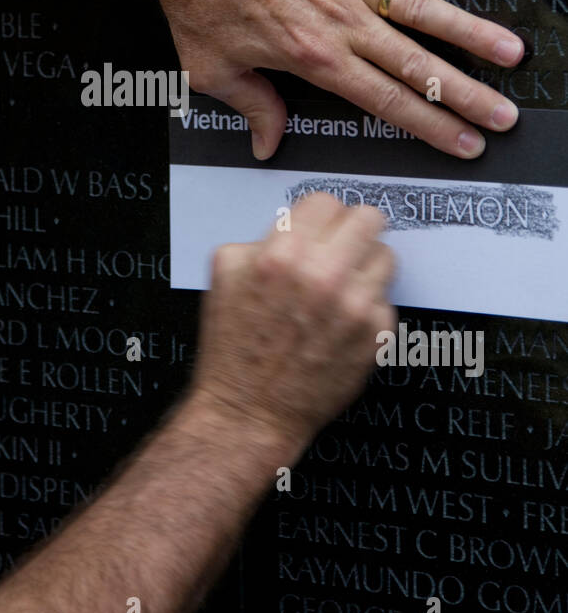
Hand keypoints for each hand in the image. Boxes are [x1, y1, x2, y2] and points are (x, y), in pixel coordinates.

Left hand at [129, 0, 524, 159]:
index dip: (429, 126)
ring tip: (509, 51)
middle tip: (503, 114)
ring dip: (470, 31)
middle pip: (416, 64)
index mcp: (309, 56)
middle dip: (464, 94)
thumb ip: (251, 107)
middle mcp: (338, 18)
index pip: (384, 101)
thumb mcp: (211, 69)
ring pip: (422, 8)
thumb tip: (266, 143)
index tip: (463, 143)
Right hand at [187, 194, 395, 454]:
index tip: (318, 230)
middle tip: (342, 248)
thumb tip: (297, 223)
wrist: (249, 411)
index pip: (326, 202)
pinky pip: (386, 299)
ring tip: (342, 288)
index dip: (319, 216)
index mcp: (283, 254)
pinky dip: (367, 307)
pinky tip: (341, 324)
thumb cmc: (235, 345)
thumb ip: (263, 239)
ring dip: (365, 266)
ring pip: (386, 255)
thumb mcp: (226, 275)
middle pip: (369, 218)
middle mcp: (324, 275)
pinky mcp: (376, 336)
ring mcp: (356, 306)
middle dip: (353, 231)